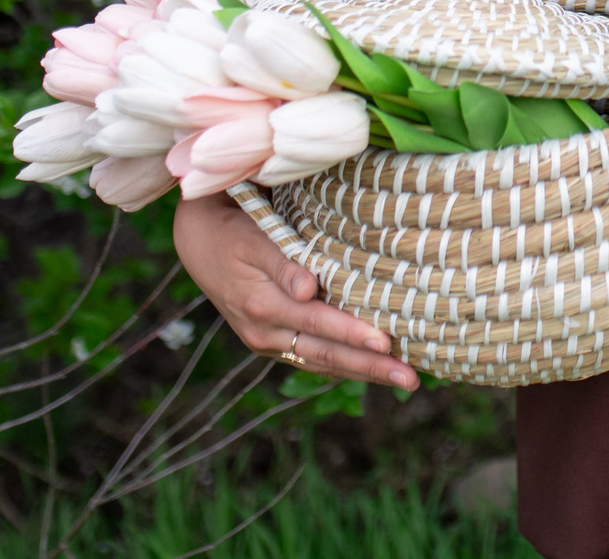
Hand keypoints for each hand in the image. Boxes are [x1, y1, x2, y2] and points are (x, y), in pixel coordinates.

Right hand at [172, 192, 417, 388]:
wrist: (197, 240)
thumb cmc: (232, 229)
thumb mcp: (253, 238)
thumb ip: (282, 264)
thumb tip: (308, 289)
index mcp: (262, 306)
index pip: (318, 324)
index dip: (353, 335)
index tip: (387, 344)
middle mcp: (264, 332)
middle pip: (325, 355)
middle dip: (370, 368)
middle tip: (410, 380)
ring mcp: (266, 340)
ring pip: (321, 362)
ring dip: (362, 373)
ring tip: (402, 380)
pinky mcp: (270, 340)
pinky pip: (310, 357)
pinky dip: (341, 365)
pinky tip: (368, 368)